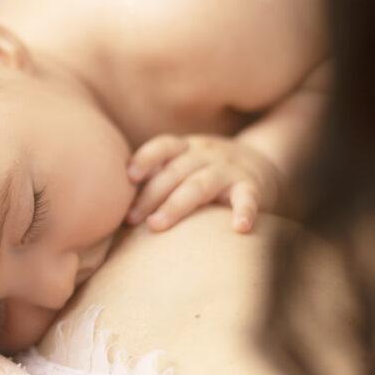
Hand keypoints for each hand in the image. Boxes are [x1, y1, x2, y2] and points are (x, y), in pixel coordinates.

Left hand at [125, 134, 281, 232]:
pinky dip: (245, 211)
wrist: (262, 164)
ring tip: (157, 226)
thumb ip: (156, 176)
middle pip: (174, 172)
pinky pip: (248, 198)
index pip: (163, 146)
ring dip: (176, 205)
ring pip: (200, 185)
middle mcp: (206, 154)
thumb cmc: (206, 172)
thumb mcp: (184, 164)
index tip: (129, 177)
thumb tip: (111, 200)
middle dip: (150, 195)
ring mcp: (229, 169)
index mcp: (186, 148)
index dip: (145, 158)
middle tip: (130, 220)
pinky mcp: (252, 186)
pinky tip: (239, 228)